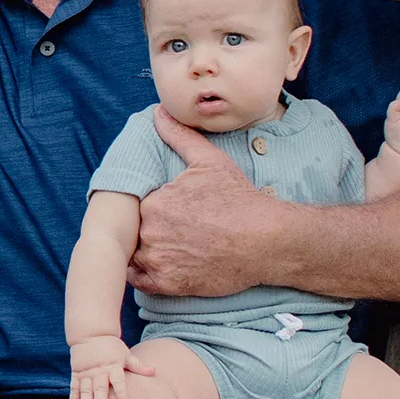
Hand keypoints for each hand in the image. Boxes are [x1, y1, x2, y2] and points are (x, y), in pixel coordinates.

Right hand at [68, 335, 154, 398]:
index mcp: (113, 366)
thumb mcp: (125, 354)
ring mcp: (86, 373)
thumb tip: (154, 371)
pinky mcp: (76, 374)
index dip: (122, 392)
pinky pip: (74, 389)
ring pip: (86, 391)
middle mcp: (99, 371)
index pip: (119, 381)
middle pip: (100, 389)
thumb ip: (138, 365)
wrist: (91, 333)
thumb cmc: (112, 346)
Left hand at [130, 108, 295, 296]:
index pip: (135, 206)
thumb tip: (158, 113)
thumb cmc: (238, 199)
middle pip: (134, 231)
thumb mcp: (209, 161)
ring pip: (134, 255)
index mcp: (154, 202)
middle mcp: (150, 232)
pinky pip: (139, 281)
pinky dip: (143, 274)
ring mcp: (158, 261)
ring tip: (164, 247)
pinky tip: (161, 264)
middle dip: (145, 229)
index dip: (146, 207)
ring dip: (143, 251)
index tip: (161, 209)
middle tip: (166, 229)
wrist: (265, 240)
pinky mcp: (168, 285)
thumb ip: (179, 136)